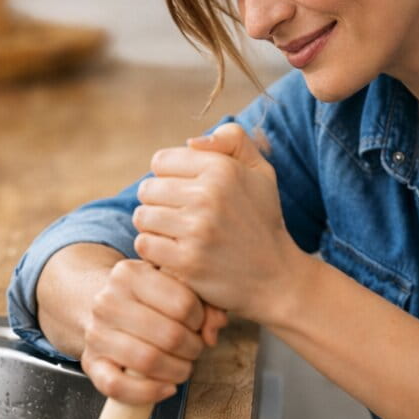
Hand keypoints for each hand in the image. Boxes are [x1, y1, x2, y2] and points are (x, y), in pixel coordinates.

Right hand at [81, 257, 226, 404]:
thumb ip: (204, 301)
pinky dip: (149, 393)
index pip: (182, 302)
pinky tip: (167, 388)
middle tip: (195, 349)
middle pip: (169, 335)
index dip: (200, 320)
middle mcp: (107, 301)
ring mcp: (96, 333)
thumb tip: (215, 327)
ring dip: (177, 371)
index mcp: (129, 273)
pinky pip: (119, 386)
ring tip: (184, 367)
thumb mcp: (172, 285)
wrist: (101, 307)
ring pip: (147, 361)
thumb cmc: (146, 298)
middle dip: (192, 348)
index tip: (199, 324)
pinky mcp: (89, 363)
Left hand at [132, 122, 301, 322]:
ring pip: (143, 216)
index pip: (160, 161)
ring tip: (176, 235)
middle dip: (158, 202)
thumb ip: (232, 140)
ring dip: (154, 227)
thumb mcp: (261, 172)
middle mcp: (209, 195)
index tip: (185, 193)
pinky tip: (172, 253)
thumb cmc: (262, 221)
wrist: (276, 278)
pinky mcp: (187, 261)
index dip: (169, 177)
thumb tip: (190, 142)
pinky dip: (154, 250)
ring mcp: (197, 229)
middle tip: (179, 217)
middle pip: (147, 189)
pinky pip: (145, 244)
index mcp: (222, 168)